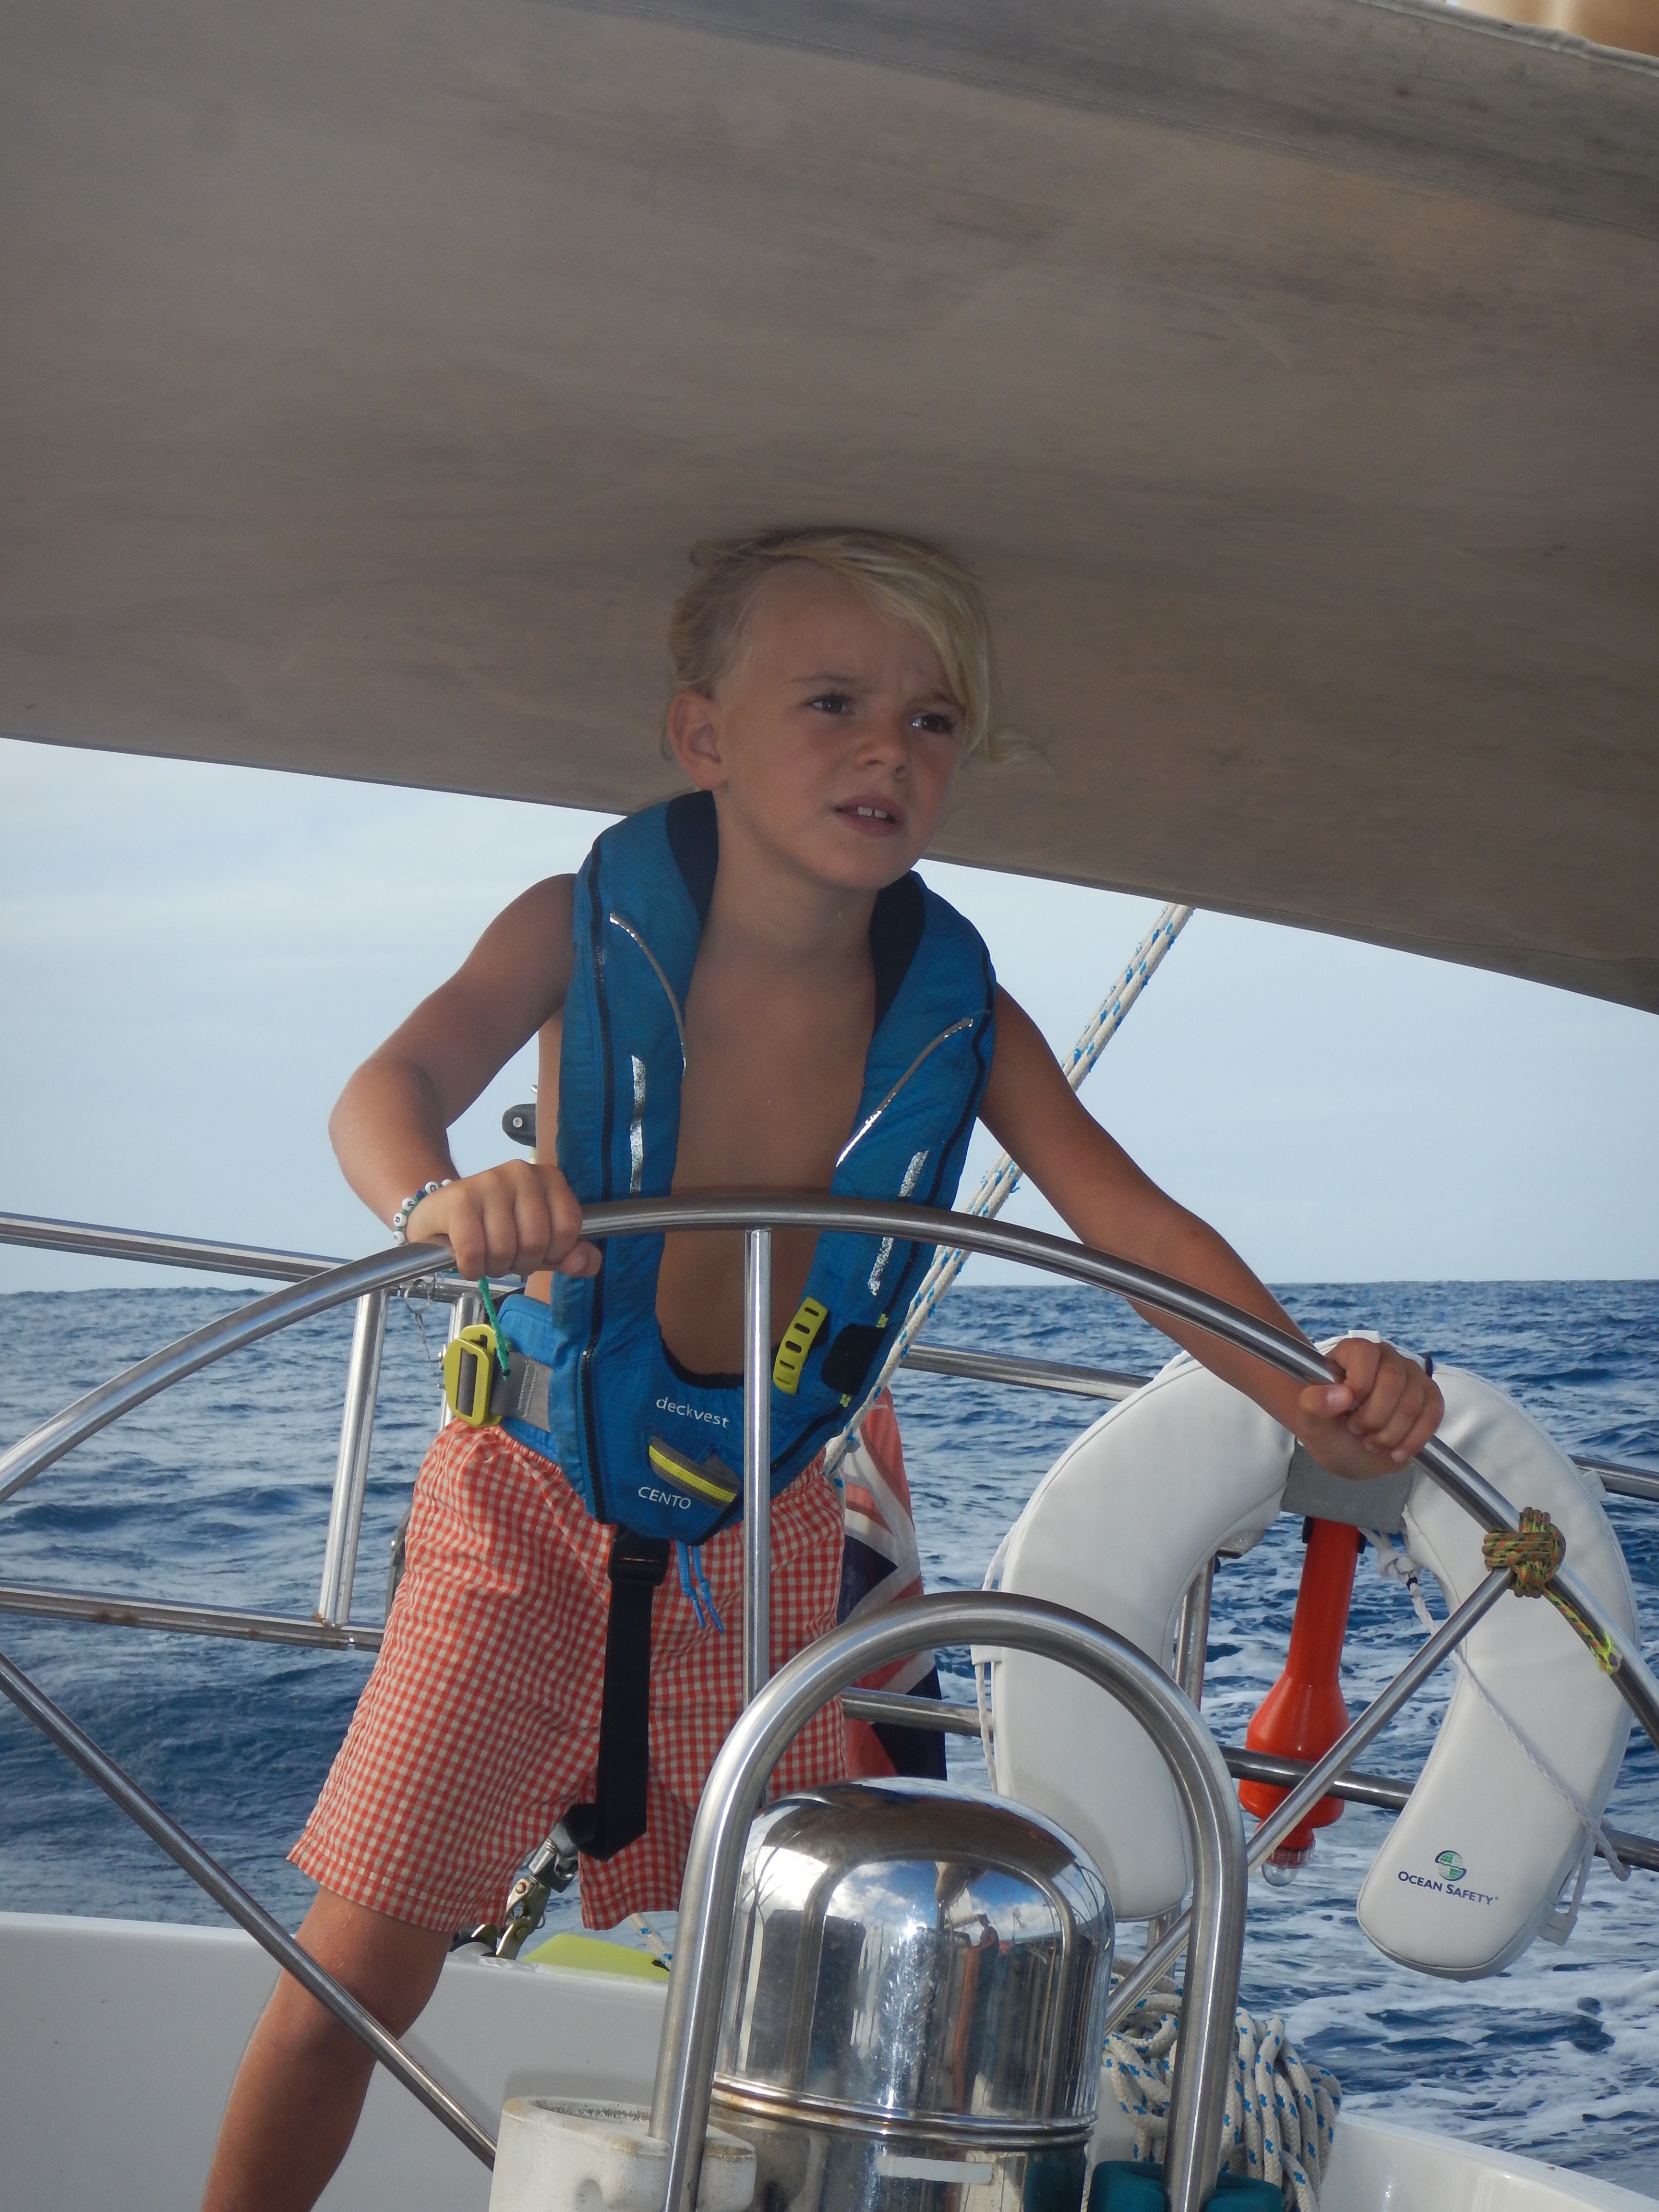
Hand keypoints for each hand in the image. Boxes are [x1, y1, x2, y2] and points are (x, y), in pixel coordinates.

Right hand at [404, 1162, 600, 1281]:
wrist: (439, 1214)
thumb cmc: (496, 1228)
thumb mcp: (542, 1244)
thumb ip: (572, 1255)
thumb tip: (583, 1262)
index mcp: (549, 1178)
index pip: (568, 1228)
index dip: (553, 1253)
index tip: (536, 1250)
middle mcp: (522, 1172)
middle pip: (536, 1242)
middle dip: (521, 1263)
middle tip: (505, 1254)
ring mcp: (489, 1181)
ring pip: (505, 1250)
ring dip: (494, 1267)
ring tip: (485, 1254)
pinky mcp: (459, 1199)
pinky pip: (474, 1253)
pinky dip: (471, 1268)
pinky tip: (466, 1258)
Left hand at [1296, 1337, 1443, 1480]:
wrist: (1349, 1450)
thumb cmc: (1329, 1428)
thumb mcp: (1310, 1421)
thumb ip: (1313, 1404)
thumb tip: (1342, 1396)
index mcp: (1353, 1352)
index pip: (1365, 1354)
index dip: (1358, 1387)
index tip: (1346, 1411)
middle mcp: (1385, 1356)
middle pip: (1393, 1381)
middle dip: (1374, 1418)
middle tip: (1357, 1431)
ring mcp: (1411, 1375)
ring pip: (1413, 1401)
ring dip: (1391, 1433)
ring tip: (1372, 1443)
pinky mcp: (1429, 1396)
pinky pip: (1433, 1413)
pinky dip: (1415, 1439)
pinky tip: (1397, 1452)